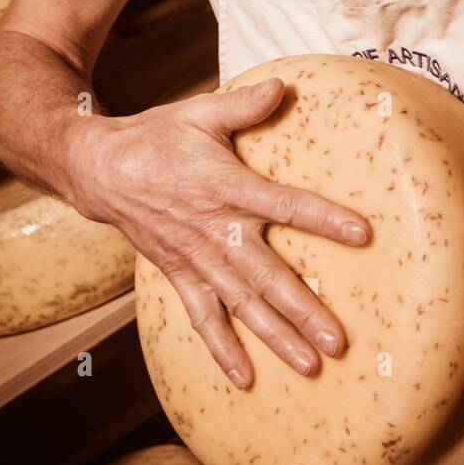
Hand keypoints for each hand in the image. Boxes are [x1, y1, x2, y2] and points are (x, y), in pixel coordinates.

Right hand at [65, 78, 369, 386]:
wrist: (100, 168)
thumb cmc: (158, 137)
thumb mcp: (201, 113)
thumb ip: (245, 104)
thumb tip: (284, 85)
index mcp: (229, 189)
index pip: (287, 207)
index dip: (325, 219)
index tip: (363, 234)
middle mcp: (217, 233)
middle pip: (269, 277)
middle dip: (305, 312)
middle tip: (339, 341)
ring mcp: (198, 260)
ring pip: (243, 307)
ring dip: (276, 338)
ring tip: (311, 366)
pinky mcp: (180, 275)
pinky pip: (203, 319)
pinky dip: (222, 349)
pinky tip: (245, 379)